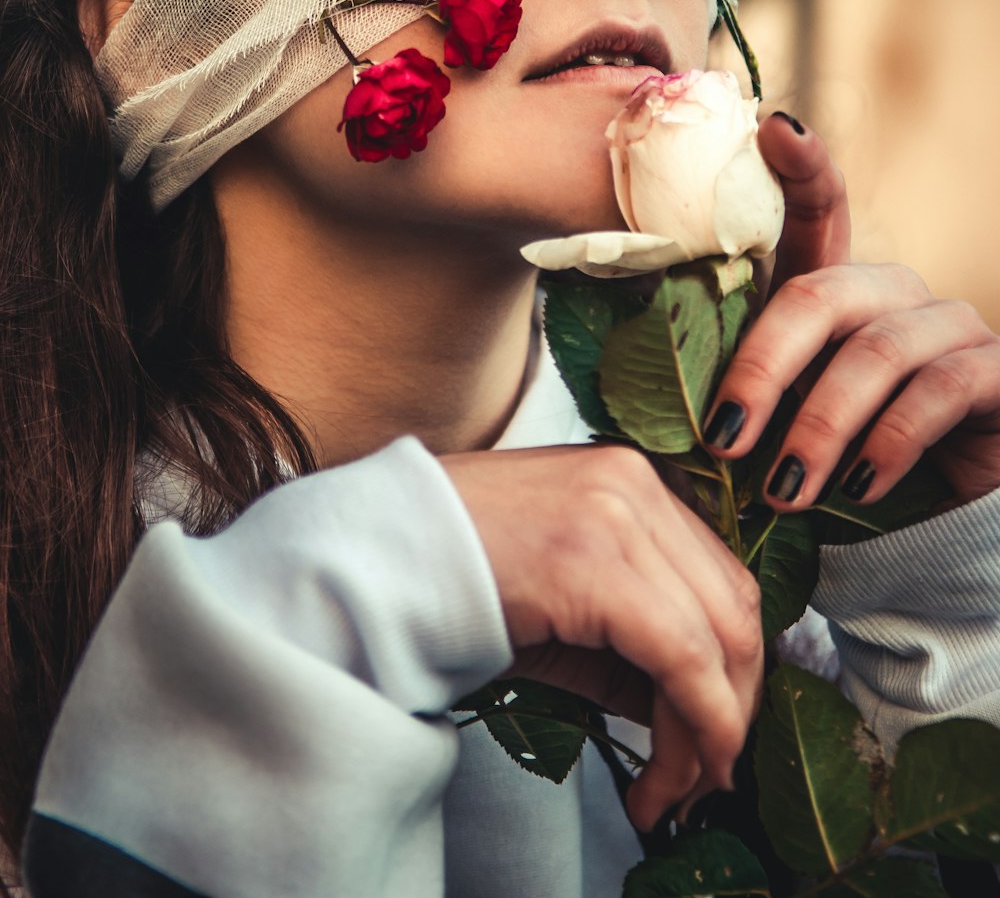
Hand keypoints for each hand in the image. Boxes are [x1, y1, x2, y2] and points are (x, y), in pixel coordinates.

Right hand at [440, 444, 762, 829]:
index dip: (735, 669)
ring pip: (718, 639)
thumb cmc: (451, 576)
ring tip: (676, 789)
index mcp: (632, 477)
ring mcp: (619, 512)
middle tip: (707, 775)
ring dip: (711, 731)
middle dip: (733, 706)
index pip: (721, 579)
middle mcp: (636, 482)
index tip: (720, 734)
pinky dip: (692, 728)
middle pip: (734, 608)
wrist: (369, 556)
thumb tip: (699, 711)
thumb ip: (633, 639)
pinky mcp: (595, 561)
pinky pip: (680, 657)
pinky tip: (662, 777)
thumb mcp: (562, 599)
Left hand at [703, 113, 999, 507]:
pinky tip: (858, 491)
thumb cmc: (831, 472)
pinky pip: (937, 393)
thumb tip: (632, 375)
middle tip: (723, 441)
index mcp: (832, 291)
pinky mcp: (996, 374)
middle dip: (764, 367)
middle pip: (822, 293)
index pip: (815, 212)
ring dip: (820, 427)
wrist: (926, 535)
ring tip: (783, 492)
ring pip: (877, 352)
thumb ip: (723, 390)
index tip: (774, 126)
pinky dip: (887, 445)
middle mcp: (892, 293)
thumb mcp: (772, 425)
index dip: (799, 166)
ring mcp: (950, 327)